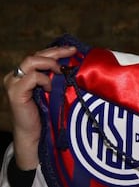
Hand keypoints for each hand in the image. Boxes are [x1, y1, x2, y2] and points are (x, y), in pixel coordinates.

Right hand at [3, 46, 76, 169]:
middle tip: (72, 52)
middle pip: (36, 55)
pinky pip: (32, 77)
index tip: (73, 50)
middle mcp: (17, 76)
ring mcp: (13, 83)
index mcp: (26, 74)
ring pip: (31, 61)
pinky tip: (51, 88)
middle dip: (56, 52)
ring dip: (50, 63)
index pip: (40, 55)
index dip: (57, 50)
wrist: (36, 136)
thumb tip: (76, 65)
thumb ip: (58, 78)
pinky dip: (44, 79)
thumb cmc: (48, 114)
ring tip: (62, 72)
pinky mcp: (16, 93)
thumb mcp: (55, 91)